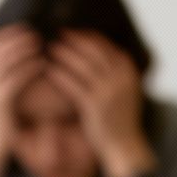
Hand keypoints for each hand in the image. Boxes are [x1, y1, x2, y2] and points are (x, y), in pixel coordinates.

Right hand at [0, 25, 43, 151]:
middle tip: (34, 32)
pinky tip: (42, 63)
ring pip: (5, 62)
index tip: (23, 27)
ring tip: (39, 43)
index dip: (5, 34)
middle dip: (15, 39)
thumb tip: (13, 52)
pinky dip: (28, 68)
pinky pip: (15, 79)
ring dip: (22, 50)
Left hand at [47, 30, 150, 176]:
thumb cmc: (118, 118)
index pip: (106, 47)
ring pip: (84, 66)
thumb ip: (113, 74)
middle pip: (95, 52)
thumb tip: (97, 57)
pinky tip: (48, 70)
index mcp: (128, 72)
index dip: (87, 37)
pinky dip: (61, 76)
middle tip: (58, 32)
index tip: (72, 31)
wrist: (124, 145)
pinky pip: (75, 86)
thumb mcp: (122, 91)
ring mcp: (109, 92)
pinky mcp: (95, 107)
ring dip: (65, 54)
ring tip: (50, 47)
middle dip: (75, 40)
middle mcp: (121, 79)